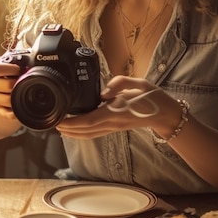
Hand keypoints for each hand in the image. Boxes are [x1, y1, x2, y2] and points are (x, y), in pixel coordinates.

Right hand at [0, 60, 20, 117]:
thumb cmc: (7, 70)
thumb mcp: (9, 62)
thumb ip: (15, 59)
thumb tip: (27, 60)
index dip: (9, 68)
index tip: (17, 69)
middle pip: (6, 85)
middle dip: (17, 83)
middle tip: (22, 80)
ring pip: (8, 100)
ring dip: (17, 96)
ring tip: (22, 90)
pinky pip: (6, 113)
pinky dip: (14, 113)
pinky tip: (18, 109)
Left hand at [56, 76, 174, 138]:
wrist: (165, 113)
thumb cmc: (152, 97)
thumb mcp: (138, 83)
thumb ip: (120, 84)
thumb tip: (103, 92)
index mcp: (116, 112)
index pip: (89, 120)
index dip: (72, 123)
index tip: (59, 121)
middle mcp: (113, 123)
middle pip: (85, 131)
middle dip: (68, 130)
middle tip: (52, 124)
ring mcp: (114, 127)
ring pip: (90, 134)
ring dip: (74, 133)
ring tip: (60, 129)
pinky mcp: (115, 128)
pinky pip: (96, 133)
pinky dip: (84, 133)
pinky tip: (77, 130)